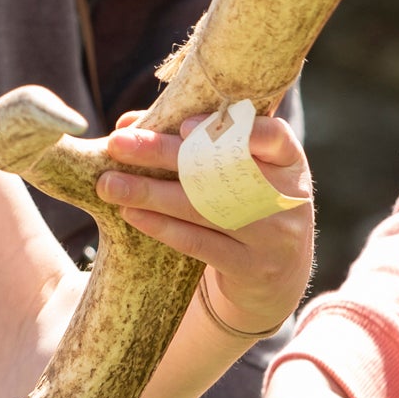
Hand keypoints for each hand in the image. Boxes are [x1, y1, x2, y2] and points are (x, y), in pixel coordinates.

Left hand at [98, 109, 312, 333]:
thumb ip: (192, 141)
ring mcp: (272, 236)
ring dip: (150, 193)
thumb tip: (127, 123)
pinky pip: (199, 243)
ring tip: (109, 184)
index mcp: (288, 161)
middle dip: (163, 154)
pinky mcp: (251, 268)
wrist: (277, 274)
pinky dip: (162, 227)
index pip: (273, 136)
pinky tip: (132, 214)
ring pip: (203, 208)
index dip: (232, 129)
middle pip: (221, 170)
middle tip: (117, 144)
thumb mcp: (240, 170)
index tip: (185, 125)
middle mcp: (287, 197)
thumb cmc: (247, 202)